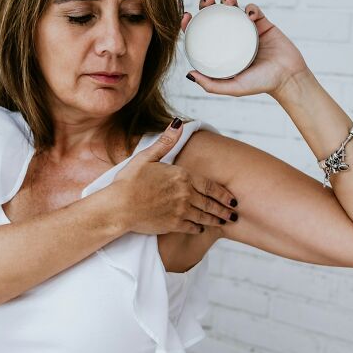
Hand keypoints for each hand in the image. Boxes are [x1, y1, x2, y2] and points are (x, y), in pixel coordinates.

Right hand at [112, 119, 237, 235]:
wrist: (119, 207)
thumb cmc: (129, 181)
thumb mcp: (147, 157)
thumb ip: (166, 142)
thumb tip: (177, 123)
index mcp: (182, 176)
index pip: (210, 186)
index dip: (223, 194)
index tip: (232, 199)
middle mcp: (185, 194)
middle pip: (210, 203)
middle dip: (224, 209)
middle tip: (234, 213)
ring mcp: (181, 210)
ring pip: (204, 216)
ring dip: (216, 220)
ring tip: (224, 222)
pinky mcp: (173, 225)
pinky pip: (192, 228)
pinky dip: (199, 229)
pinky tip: (202, 229)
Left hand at [181, 0, 310, 99]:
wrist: (288, 78)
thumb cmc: (260, 84)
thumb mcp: (233, 87)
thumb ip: (212, 84)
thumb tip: (189, 74)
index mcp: (221, 51)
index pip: (200, 34)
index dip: (191, 24)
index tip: (186, 16)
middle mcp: (231, 38)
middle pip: (214, 16)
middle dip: (207, 4)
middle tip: (207, 1)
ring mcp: (246, 30)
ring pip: (233, 9)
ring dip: (228, 0)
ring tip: (228, 0)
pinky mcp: (262, 24)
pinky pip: (254, 10)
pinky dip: (250, 8)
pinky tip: (250, 14)